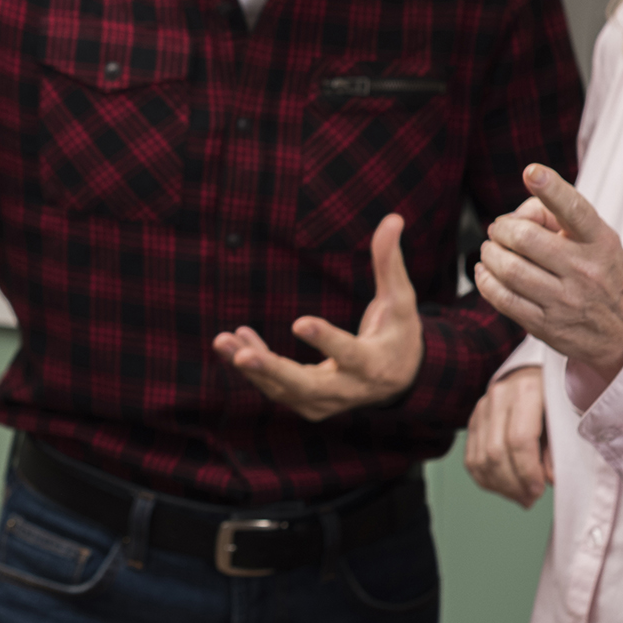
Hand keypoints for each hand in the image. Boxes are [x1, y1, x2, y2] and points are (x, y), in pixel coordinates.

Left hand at [212, 214, 420, 420]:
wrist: (398, 381)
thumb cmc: (398, 333)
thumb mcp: (401, 301)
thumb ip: (390, 263)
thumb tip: (393, 218)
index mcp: (374, 364)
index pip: (350, 354)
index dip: (325, 340)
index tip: (298, 322)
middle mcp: (348, 390)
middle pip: (306, 386)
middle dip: (272, 370)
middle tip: (243, 355)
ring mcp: (325, 402)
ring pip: (282, 389)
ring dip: (251, 367)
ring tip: (221, 341)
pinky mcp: (307, 404)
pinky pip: (275, 387)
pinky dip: (255, 367)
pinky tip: (235, 339)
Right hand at [464, 367, 549, 507]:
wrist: (539, 374)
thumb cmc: (559, 397)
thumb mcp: (567, 417)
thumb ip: (558, 448)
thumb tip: (549, 479)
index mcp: (526, 390)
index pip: (519, 439)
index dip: (528, 471)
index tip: (539, 490)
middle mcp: (499, 395)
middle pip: (496, 451)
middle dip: (513, 483)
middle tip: (530, 499)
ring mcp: (482, 407)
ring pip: (479, 458)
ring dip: (499, 486)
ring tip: (520, 497)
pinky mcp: (474, 420)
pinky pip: (471, 458)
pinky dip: (486, 479)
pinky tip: (504, 487)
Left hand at [473, 165, 622, 385]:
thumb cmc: (604, 274)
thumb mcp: (598, 240)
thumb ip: (558, 216)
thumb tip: (516, 215)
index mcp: (601, 243)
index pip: (576, 211)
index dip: (552, 188)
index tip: (532, 172)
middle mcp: (586, 271)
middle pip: (526, 239)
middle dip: (502, 229)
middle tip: (499, 230)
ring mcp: (566, 302)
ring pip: (510, 270)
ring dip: (490, 254)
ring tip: (491, 250)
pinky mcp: (548, 326)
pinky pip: (503, 299)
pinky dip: (485, 280)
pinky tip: (485, 272)